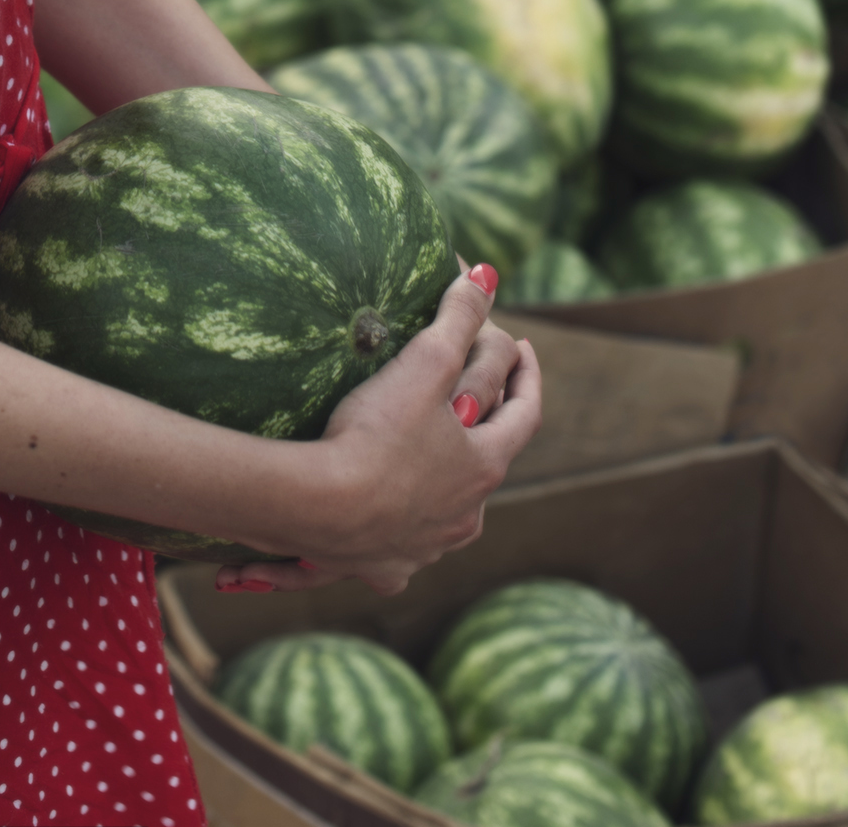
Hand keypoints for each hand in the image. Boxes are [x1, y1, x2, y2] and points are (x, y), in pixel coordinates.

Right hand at [215, 263, 541, 598]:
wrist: (320, 508)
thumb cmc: (377, 434)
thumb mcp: (425, 364)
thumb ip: (458, 319)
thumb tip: (487, 276)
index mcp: (484, 466)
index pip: (526, 414)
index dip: (528, 376)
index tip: (524, 349)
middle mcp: (465, 515)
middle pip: (487, 465)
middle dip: (484, 430)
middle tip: (471, 396)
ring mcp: (426, 548)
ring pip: (447, 512)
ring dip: (443, 485)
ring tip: (425, 460)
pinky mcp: (384, 570)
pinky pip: (396, 547)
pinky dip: (393, 529)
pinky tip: (375, 522)